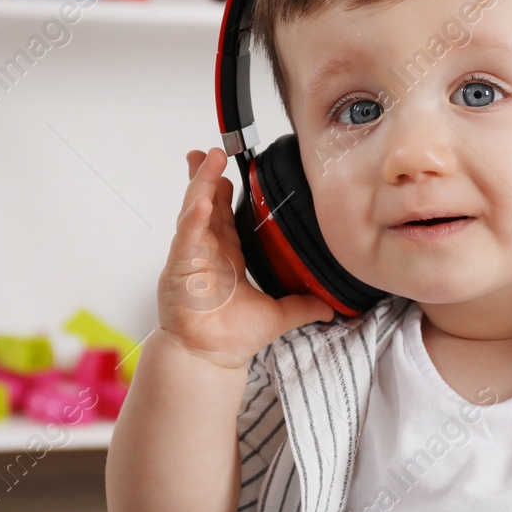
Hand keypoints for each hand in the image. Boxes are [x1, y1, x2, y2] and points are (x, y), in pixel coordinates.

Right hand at [157, 148, 334, 370]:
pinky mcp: (180, 268)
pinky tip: (202, 199)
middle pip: (204, 204)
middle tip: (212, 152)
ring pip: (193, 211)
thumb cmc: (231, 338)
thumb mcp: (279, 315)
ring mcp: (190, 257)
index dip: (226, 191)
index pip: (224, 215)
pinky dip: (193, 217)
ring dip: (199, 184)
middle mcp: (205, 251)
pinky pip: (186, 236)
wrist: (209, 359)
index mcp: (225, 256)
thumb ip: (304, 305)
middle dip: (206, 177)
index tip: (233, 168)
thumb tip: (331, 307)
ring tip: (206, 158)